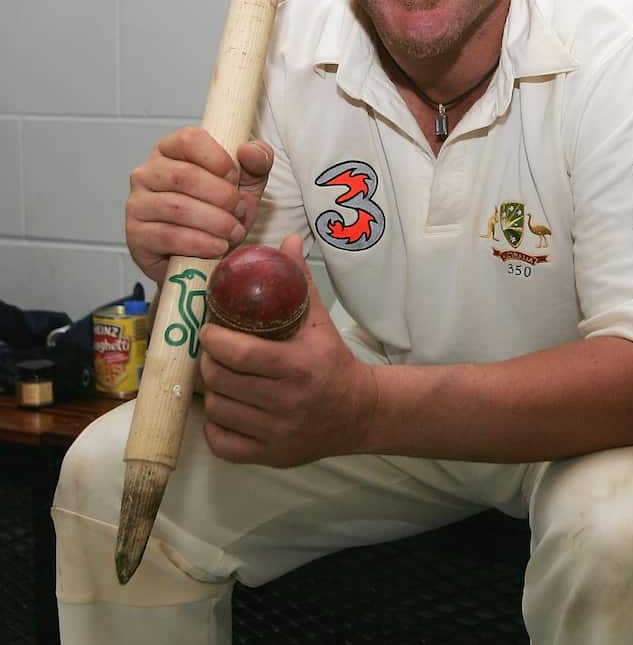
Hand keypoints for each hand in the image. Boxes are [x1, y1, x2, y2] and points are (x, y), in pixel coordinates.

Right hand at [126, 127, 273, 283]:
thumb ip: (257, 161)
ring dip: (215, 222)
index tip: (235, 178)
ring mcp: (137, 203)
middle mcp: (147, 173)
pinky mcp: (136, 235)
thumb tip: (249, 149)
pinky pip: (168, 236)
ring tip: (233, 231)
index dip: (218, 159)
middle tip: (238, 210)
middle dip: (222, 196)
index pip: (189, 139)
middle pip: (184, 176)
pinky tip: (217, 246)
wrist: (205, 254)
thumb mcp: (247, 183)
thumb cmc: (221, 210)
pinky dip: (200, 243)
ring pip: (177, 207)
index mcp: (171, 150)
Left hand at [198, 235, 377, 466]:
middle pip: (221, 381)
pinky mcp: (269, 455)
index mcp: (299, 366)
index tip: (208, 328)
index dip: (214, 340)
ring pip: (218, 410)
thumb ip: (299, 283)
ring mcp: (276, 433)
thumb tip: (286, 241)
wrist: (359, 413)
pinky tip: (226, 409)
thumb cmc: (333, 362)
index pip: (241, 354)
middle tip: (210, 350)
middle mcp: (287, 402)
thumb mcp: (319, 322)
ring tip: (218, 376)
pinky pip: (222, 442)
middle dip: (208, 362)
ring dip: (211, 391)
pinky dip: (216, 426)